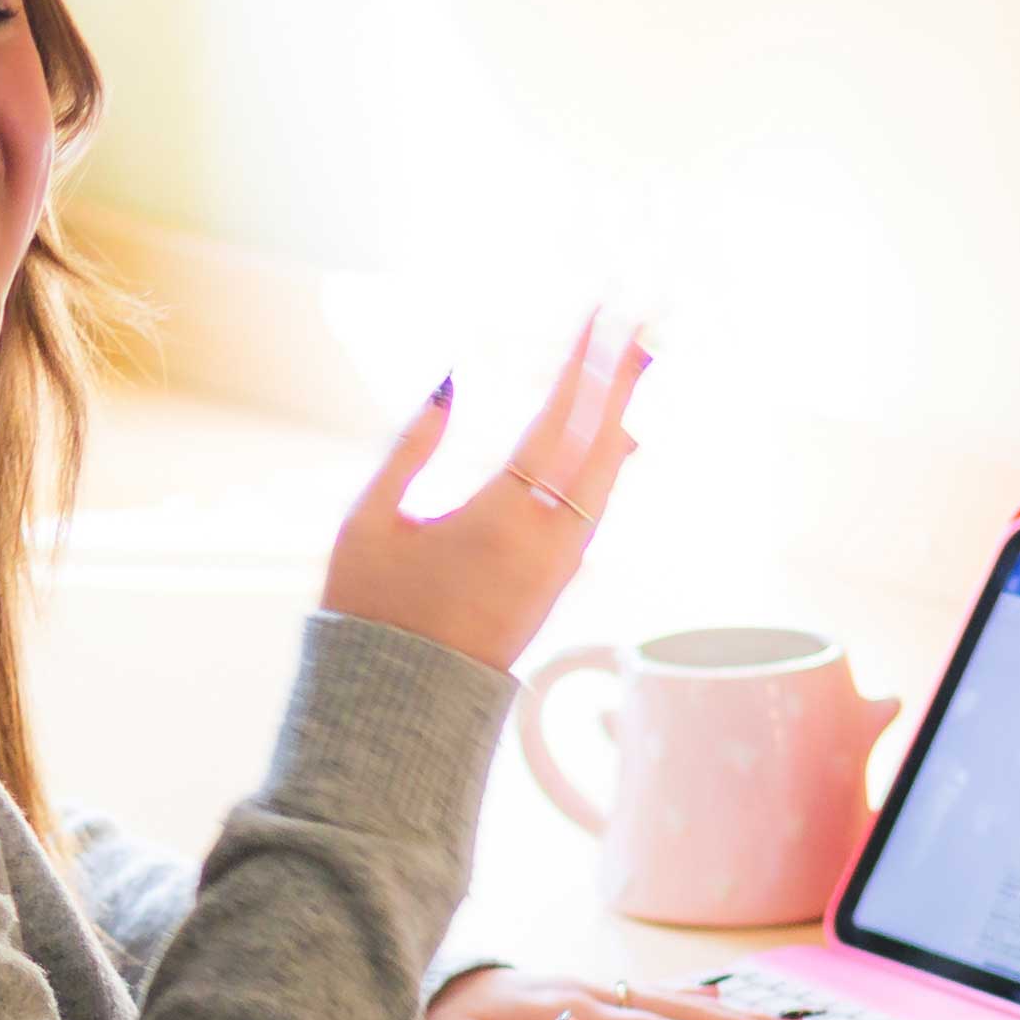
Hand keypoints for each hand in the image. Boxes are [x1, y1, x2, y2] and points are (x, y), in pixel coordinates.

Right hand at [318, 312, 642, 677]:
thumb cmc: (371, 607)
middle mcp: (547, 541)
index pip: (558, 421)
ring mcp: (560, 567)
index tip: (604, 313)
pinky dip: (610, 461)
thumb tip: (453, 380)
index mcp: (499, 520)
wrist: (399, 706)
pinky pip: (597, 506)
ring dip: (622, 414)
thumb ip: (411, 447)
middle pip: (603, 443)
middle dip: (625, 378)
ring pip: (606, 477)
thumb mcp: (369, 519)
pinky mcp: (559, 584)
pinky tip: (620, 436)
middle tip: (650, 321)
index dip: (584, 362)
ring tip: (640, 364)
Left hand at [411, 966, 820, 1019]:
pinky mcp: (578, 996)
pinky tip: (721, 1010)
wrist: (395, 1000)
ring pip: (679, 1003)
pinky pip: (657, 1001)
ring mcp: (587, 990)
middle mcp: (590, 995)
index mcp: (576, 1015)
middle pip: (689, 1015)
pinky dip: (702, 1007)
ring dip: (740, 1017)